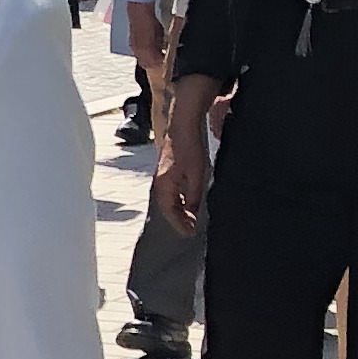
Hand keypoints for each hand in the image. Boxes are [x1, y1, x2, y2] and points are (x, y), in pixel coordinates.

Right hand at [152, 80, 216, 234]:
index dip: (179, 224)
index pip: (169, 211)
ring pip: (170, 200)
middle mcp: (161, 182)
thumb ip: (193, 195)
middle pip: (168, 208)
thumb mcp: (196, 174)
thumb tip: (193, 211)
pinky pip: (173, 191)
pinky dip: (181, 200)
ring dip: (180, 210)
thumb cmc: (188, 147)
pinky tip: (191, 201)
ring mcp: (165, 176)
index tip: (190, 233)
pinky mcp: (170, 170)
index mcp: (164, 185)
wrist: (183, 125)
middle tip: (192, 229)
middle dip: (179, 220)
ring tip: (192, 219)